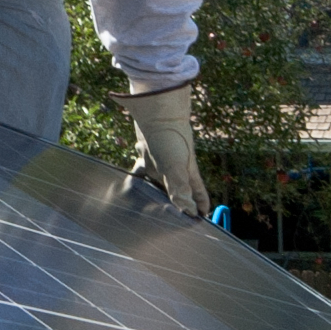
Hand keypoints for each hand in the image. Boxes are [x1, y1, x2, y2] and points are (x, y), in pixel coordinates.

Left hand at [117, 79, 209, 214]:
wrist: (157, 110)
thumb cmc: (170, 139)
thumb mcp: (176, 167)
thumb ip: (180, 189)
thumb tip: (189, 211)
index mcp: (188, 173)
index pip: (198, 193)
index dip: (200, 205)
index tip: (201, 218)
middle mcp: (176, 168)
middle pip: (178, 190)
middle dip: (178, 204)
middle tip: (173, 219)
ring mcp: (161, 160)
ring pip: (160, 182)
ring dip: (156, 193)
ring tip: (149, 207)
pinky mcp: (147, 153)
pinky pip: (142, 170)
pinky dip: (138, 178)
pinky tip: (130, 185)